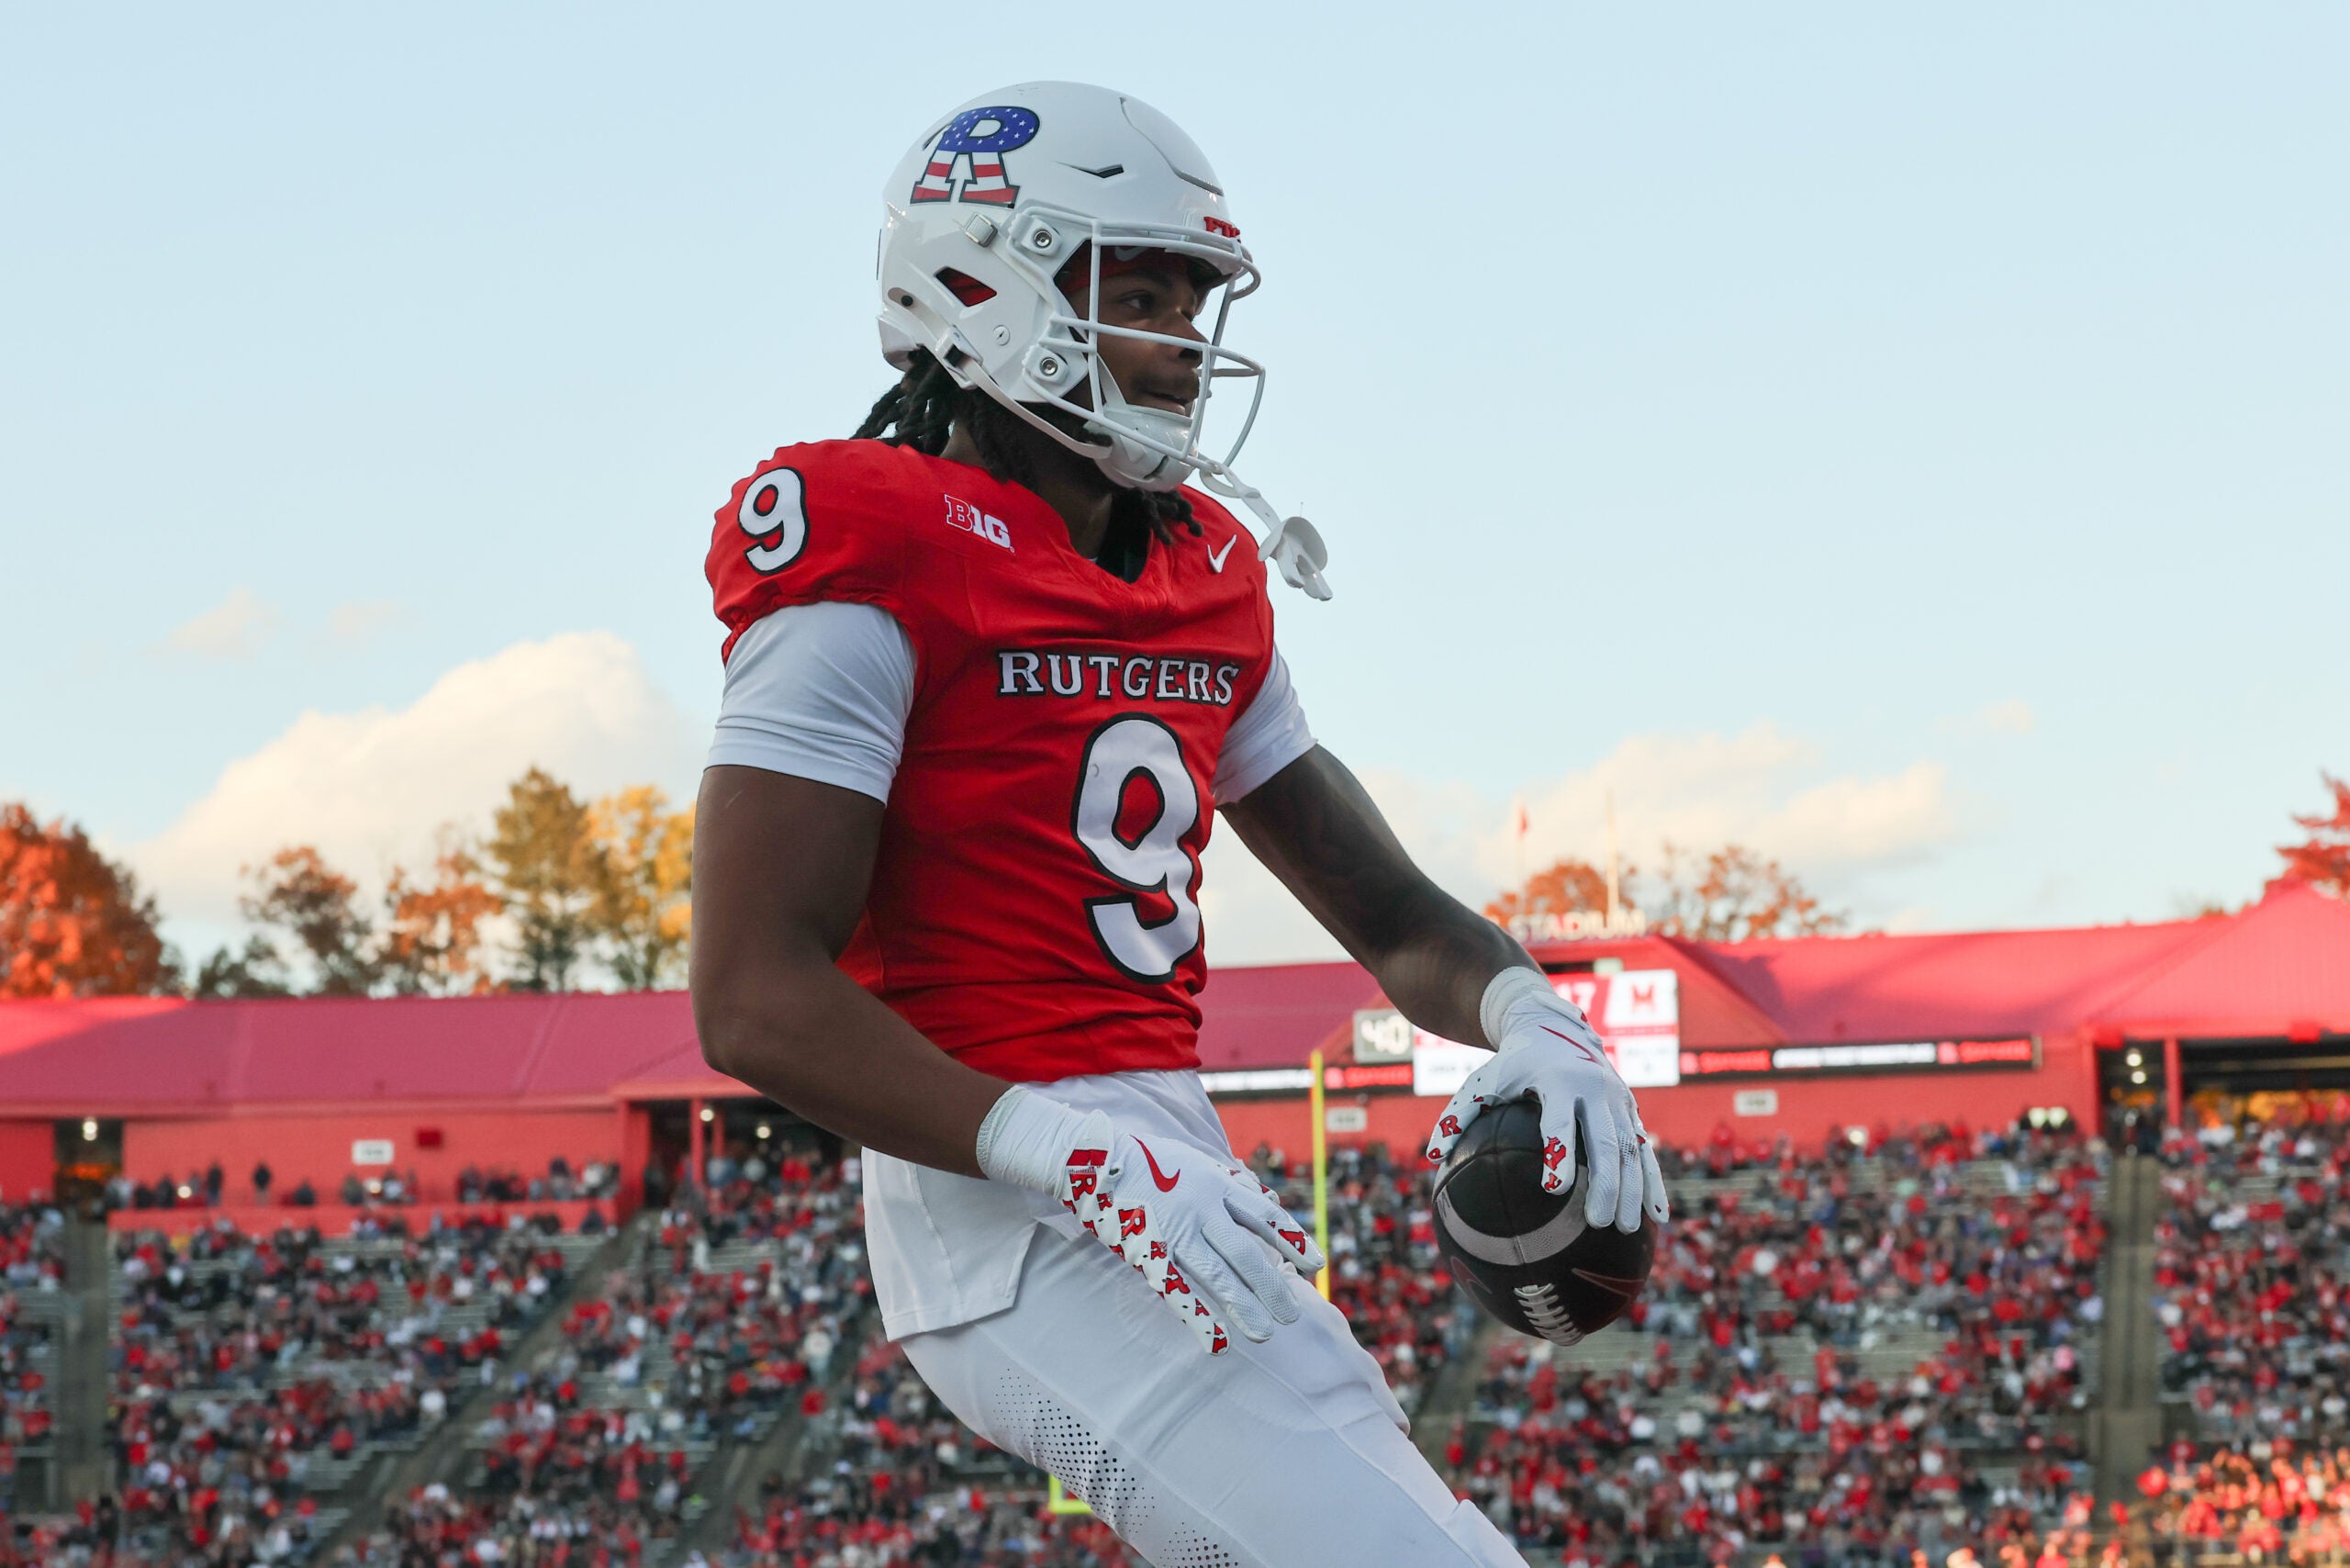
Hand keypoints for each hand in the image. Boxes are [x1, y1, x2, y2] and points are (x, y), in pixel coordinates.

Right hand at [977, 1089, 1323, 1354]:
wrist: (1096, 1159)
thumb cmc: (1150, 1160)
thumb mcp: (1197, 1162)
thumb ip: (1228, 1184)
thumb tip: (1260, 1201)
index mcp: (1218, 1186)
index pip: (1266, 1217)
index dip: (1293, 1243)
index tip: (1315, 1266)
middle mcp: (1204, 1209)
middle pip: (1249, 1253)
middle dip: (1274, 1287)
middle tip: (1293, 1315)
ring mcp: (1177, 1232)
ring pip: (1220, 1275)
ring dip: (1246, 1307)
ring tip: (1267, 1333)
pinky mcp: (1150, 1251)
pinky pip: (1178, 1288)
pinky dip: (1198, 1316)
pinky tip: (1217, 1341)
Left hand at [1425, 967, 1668, 1231]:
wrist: (1553, 1026)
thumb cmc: (1510, 1063)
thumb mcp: (1482, 1081)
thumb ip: (1458, 1116)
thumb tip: (1431, 1157)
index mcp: (1556, 1081)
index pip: (1558, 1122)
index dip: (1558, 1154)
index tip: (1553, 1190)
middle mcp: (1594, 1088)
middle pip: (1605, 1140)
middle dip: (1606, 1183)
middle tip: (1598, 1223)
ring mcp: (1617, 1099)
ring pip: (1631, 1148)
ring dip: (1633, 1190)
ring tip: (1625, 1229)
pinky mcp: (1630, 1109)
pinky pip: (1646, 1149)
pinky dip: (1653, 1182)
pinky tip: (1657, 1217)